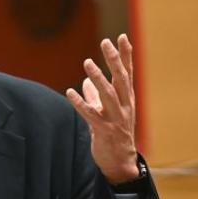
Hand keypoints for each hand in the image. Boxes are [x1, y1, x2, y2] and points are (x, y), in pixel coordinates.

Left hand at [66, 34, 138, 183]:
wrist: (120, 162)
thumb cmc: (113, 134)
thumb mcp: (107, 112)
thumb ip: (96, 96)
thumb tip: (85, 82)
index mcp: (127, 99)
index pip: (127, 73)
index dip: (125, 55)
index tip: (122, 37)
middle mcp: (125, 106)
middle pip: (120, 79)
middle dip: (114, 60)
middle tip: (106, 42)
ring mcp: (116, 119)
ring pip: (108, 95)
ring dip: (97, 78)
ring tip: (87, 62)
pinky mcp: (104, 131)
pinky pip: (91, 115)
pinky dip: (81, 103)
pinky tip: (70, 92)